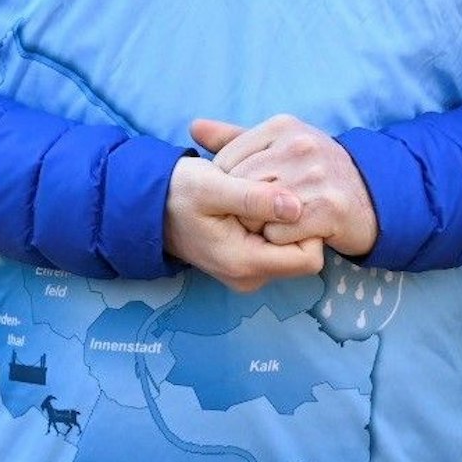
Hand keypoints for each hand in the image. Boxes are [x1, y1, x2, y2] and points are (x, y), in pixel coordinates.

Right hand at [162, 155, 325, 292]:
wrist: (150, 206)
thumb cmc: (178, 192)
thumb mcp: (212, 186)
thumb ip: (253, 197)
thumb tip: (296, 207)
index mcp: (244, 262)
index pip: (309, 257)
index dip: (311, 226)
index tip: (295, 195)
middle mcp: (251, 275)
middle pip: (305, 251)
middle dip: (301, 220)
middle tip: (281, 189)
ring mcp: (250, 270)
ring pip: (294, 245)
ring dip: (288, 218)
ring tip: (267, 191)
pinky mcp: (249, 258)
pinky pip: (280, 243)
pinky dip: (277, 221)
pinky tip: (262, 198)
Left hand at [191, 115, 380, 259]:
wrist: (368, 198)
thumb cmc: (315, 172)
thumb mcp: (279, 145)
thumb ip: (235, 138)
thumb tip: (194, 126)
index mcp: (284, 126)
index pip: (227, 160)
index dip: (227, 186)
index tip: (242, 197)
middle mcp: (300, 145)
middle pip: (240, 185)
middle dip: (240, 208)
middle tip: (255, 215)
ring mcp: (316, 176)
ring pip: (256, 211)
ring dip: (259, 225)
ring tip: (274, 222)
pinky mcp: (328, 207)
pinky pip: (278, 232)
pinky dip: (278, 239)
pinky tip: (291, 233)